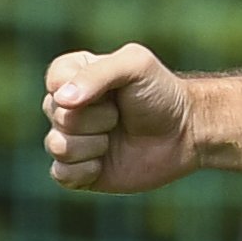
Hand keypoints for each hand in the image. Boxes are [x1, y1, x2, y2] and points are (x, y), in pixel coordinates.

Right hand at [43, 43, 194, 192]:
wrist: (186, 134)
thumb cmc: (161, 94)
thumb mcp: (136, 66)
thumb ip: (97, 74)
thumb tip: (62, 100)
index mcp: (73, 74)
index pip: (55, 81)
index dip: (85, 90)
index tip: (114, 91)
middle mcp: (66, 107)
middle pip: (57, 115)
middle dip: (97, 118)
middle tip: (122, 116)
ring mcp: (71, 139)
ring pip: (57, 145)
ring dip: (94, 144)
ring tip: (116, 138)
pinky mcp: (78, 170)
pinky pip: (61, 174)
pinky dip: (86, 170)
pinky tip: (105, 163)